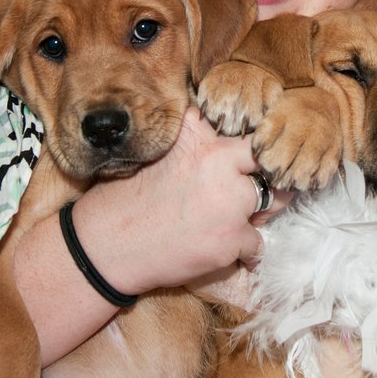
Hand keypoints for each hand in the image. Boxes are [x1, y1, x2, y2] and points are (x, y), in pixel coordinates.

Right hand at [70, 107, 290, 295]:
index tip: (253, 154)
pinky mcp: (231, 238)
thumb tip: (224, 131)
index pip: (246, 127)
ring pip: (270, 202)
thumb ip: (196, 138)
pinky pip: (256, 244)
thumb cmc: (128, 198)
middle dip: (268, 172)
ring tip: (231, 220)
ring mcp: (229, 201)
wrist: (106, 246)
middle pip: (267, 160)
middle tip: (264, 184)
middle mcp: (218, 161)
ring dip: (256, 213)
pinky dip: (244, 250)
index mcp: (199, 136)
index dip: (254, 141)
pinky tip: (222, 248)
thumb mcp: (162, 150)